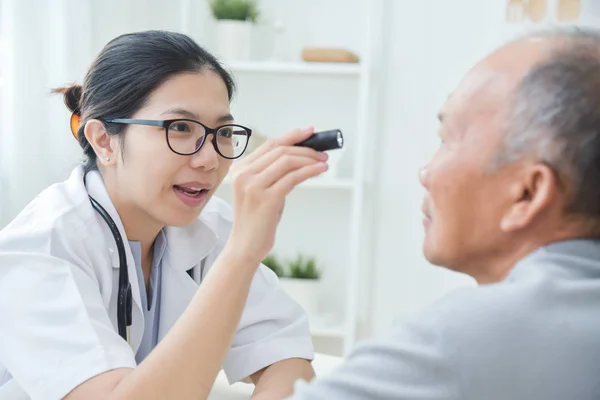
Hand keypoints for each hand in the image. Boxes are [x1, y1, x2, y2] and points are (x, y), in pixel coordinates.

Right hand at [226, 126, 327, 264]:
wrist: (245, 246)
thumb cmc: (256, 220)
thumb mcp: (261, 191)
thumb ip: (274, 174)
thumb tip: (302, 158)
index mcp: (240, 169)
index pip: (270, 144)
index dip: (292, 136)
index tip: (309, 132)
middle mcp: (244, 174)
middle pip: (280, 150)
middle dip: (305, 149)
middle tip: (322, 153)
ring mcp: (253, 186)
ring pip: (287, 161)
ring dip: (309, 159)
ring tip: (323, 162)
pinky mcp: (266, 198)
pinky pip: (293, 178)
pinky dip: (309, 171)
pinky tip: (320, 171)